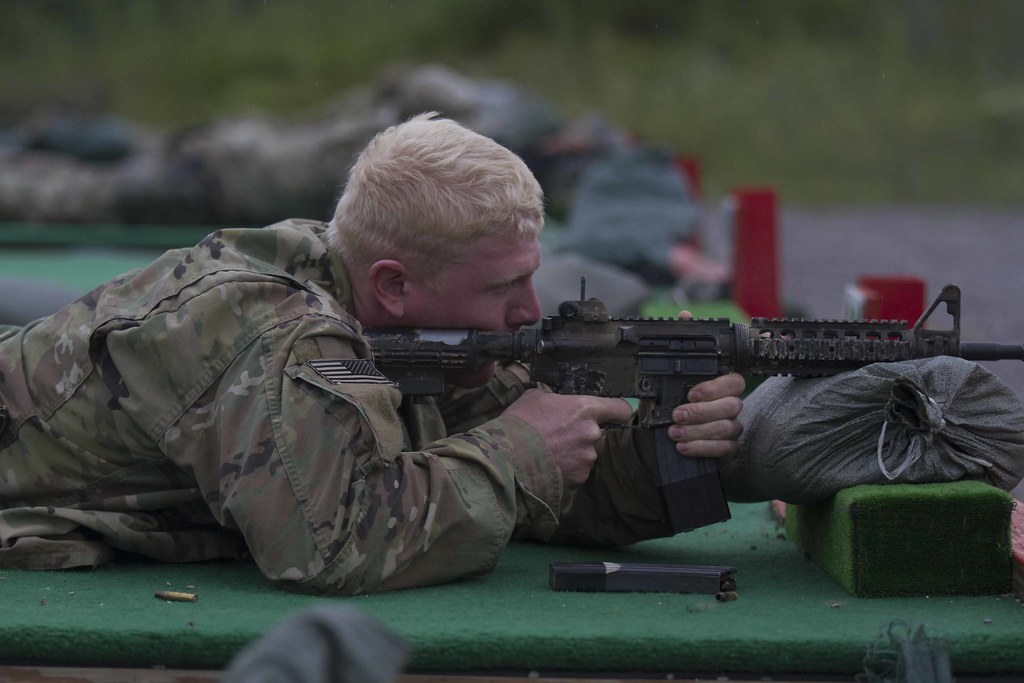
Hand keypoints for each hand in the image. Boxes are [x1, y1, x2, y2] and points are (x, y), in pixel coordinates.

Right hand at [504, 389, 633, 484]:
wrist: (506, 457)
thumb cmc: (519, 424)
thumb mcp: (535, 397)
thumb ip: (555, 398)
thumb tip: (557, 401)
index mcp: (586, 408)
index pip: (620, 408)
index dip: (617, 410)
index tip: (613, 413)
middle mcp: (592, 433)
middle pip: (598, 432)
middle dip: (583, 434)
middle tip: (561, 435)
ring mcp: (587, 457)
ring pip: (587, 452)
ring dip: (575, 452)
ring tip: (550, 451)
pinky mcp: (579, 477)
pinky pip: (578, 470)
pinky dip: (567, 468)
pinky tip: (550, 464)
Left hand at [667, 372, 744, 457]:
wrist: (668, 442)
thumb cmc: (674, 415)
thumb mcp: (673, 400)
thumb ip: (675, 393)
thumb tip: (663, 392)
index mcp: (723, 391)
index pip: (733, 383)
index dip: (714, 388)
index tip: (691, 395)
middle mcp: (731, 409)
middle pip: (731, 406)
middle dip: (701, 412)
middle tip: (678, 416)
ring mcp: (733, 429)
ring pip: (726, 428)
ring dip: (697, 431)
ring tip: (675, 433)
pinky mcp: (731, 449)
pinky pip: (724, 448)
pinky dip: (701, 448)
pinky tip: (684, 447)